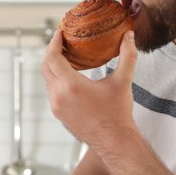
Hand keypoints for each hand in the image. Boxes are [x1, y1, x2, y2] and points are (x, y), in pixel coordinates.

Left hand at [42, 29, 138, 152]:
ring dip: (53, 66)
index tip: (59, 32)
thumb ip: (127, 55)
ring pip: (47, 79)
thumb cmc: (118, 112)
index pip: (52, 56)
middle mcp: (58, 95)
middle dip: (51, 51)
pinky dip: (56, 79)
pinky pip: (51, 90)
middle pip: (45, 66)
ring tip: (65, 55)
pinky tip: (68, 75)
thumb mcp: (123, 81)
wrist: (114, 142)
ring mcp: (55, 106)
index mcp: (70, 85)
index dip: (54, 42)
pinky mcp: (58, 113)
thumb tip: (129, 34)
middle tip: (61, 40)